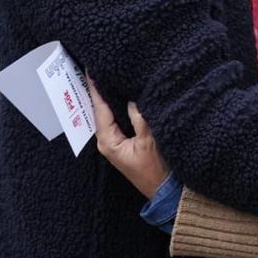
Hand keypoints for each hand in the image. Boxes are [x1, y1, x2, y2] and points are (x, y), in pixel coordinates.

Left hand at [89, 76, 170, 198]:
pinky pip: (119, 118)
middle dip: (100, 89)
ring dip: (111, 96)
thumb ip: (139, 117)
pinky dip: (120, 106)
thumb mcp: (149, 141)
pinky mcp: (125, 142)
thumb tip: (132, 97)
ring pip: (110, 113)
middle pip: (101, 109)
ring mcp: (116, 142)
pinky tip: (125, 94)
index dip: (95, 87)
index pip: (99, 107)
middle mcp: (107, 140)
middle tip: (99, 66)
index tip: (91, 69)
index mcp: (108, 140)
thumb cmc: (157, 170)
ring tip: (110, 74)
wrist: (167, 192)